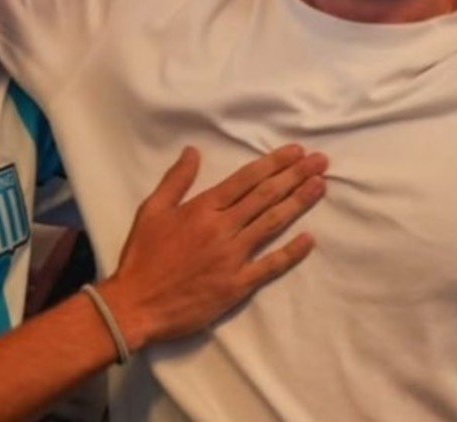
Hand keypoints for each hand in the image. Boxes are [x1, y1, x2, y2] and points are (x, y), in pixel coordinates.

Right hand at [98, 145, 326, 350]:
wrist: (135, 304)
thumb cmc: (142, 257)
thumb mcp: (151, 210)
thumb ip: (176, 180)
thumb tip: (193, 151)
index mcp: (203, 208)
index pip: (246, 179)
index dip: (274, 163)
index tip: (296, 151)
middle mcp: (223, 228)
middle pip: (266, 196)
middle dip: (295, 176)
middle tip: (321, 161)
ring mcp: (233, 257)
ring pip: (273, 224)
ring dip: (299, 203)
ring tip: (320, 186)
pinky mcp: (237, 285)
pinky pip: (270, 266)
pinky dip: (292, 252)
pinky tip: (310, 238)